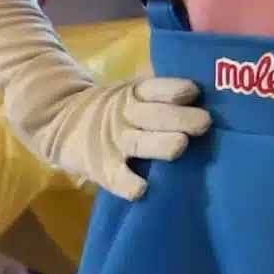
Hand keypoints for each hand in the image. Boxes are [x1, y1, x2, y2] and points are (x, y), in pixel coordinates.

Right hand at [21, 71, 213, 200]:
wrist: (62, 123)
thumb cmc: (118, 109)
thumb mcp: (133, 92)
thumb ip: (162, 91)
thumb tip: (211, 84)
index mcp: (135, 93)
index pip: (156, 88)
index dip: (174, 89)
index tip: (195, 92)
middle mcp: (125, 115)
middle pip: (154, 115)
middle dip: (180, 118)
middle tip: (205, 122)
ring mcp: (113, 143)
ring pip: (139, 143)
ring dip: (160, 144)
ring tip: (180, 146)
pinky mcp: (102, 169)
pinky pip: (116, 177)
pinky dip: (127, 183)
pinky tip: (142, 189)